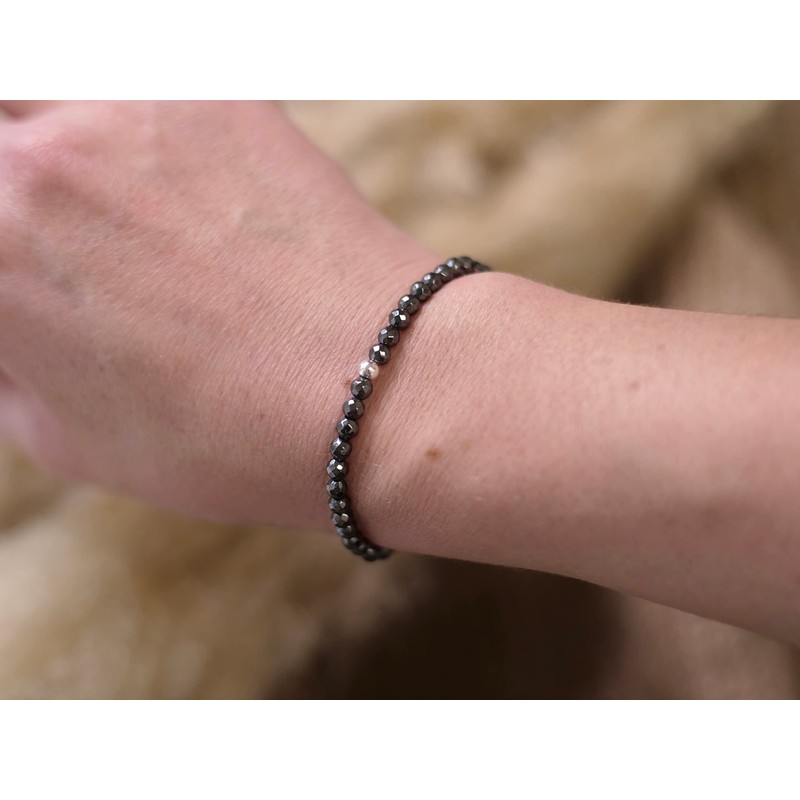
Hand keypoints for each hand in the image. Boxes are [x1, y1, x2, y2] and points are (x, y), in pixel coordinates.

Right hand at [0, 101, 438, 526]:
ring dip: (75, 155)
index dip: (8, 265)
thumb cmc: (227, 435)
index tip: (33, 288)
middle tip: (73, 250)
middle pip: (3, 149)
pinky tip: (202, 199)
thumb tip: (10, 331)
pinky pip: (146, 95)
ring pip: (62, 102)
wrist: (372, 384)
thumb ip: (10, 368)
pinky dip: (152, 138)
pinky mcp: (214, 95)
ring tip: (139, 223)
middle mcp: (39, 161)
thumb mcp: (73, 440)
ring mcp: (129, 113)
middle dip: (20, 197)